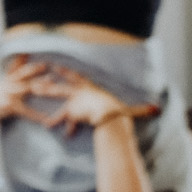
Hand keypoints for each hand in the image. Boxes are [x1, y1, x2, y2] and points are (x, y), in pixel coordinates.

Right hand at [0, 63, 50, 127]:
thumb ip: (7, 80)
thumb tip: (15, 74)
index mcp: (6, 80)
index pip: (17, 66)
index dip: (24, 58)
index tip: (34, 51)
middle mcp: (8, 84)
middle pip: (25, 74)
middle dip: (37, 69)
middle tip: (48, 65)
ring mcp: (9, 94)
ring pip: (29, 88)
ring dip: (42, 87)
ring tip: (53, 85)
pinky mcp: (10, 105)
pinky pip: (26, 110)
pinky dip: (37, 116)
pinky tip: (45, 119)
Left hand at [32, 67, 157, 137]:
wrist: (111, 118)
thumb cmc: (120, 113)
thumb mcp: (130, 110)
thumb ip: (141, 110)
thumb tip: (159, 110)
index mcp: (92, 88)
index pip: (78, 77)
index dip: (67, 71)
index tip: (55, 65)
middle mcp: (82, 91)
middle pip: (63, 82)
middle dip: (51, 79)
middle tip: (38, 76)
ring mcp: (75, 99)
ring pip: (57, 92)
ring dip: (45, 90)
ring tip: (33, 89)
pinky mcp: (71, 110)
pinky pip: (61, 116)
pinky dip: (55, 121)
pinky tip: (47, 126)